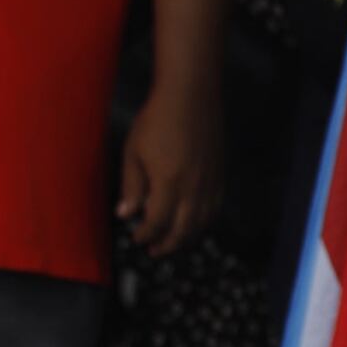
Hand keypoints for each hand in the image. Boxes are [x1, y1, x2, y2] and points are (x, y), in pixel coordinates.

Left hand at [116, 83, 220, 256]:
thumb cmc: (157, 120)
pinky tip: (194, 223)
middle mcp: (193, 188)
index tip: (136, 238)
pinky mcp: (220, 175)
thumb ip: (131, 186)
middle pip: (183, 229)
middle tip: (154, 251)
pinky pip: (215, 208)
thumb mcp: (133, 151)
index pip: (157, 222)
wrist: (190, 96)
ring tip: (172, 242)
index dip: (146, 235)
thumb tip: (126, 215)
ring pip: (202, 223)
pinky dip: (204, 222)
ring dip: (186, 237)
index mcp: (169, 183)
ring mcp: (210, 182)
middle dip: (167, 244)